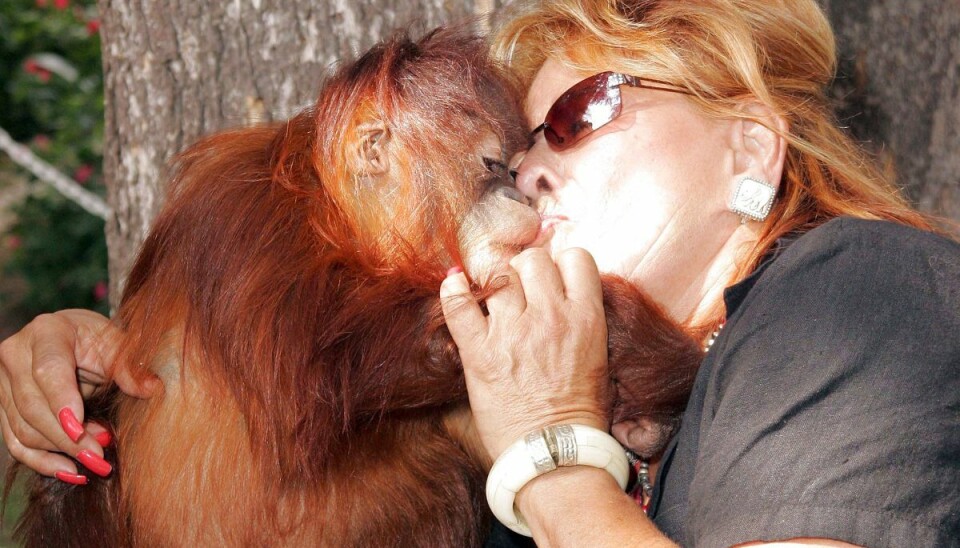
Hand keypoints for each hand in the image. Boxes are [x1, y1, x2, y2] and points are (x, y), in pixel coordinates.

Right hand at [0, 309, 151, 478]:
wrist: (71, 340)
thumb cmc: (96, 341)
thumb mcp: (116, 345)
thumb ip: (130, 367)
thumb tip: (153, 389)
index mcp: (46, 332)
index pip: (47, 371)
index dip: (61, 401)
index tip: (81, 430)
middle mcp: (16, 356)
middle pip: (34, 407)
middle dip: (68, 438)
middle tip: (100, 456)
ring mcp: (4, 383)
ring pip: (24, 429)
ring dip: (61, 451)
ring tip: (96, 459)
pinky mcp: (3, 407)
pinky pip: (16, 442)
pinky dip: (42, 461)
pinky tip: (71, 471)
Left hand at [440, 248, 610, 459]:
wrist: (552, 453)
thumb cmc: (578, 412)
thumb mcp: (597, 357)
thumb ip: (582, 320)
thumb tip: (564, 293)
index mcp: (586, 318)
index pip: (576, 257)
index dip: (563, 263)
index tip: (554, 277)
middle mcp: (550, 317)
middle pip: (533, 259)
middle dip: (526, 268)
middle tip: (521, 288)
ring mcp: (513, 332)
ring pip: (499, 272)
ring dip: (495, 278)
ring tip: (492, 293)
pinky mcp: (480, 351)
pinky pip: (459, 304)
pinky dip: (452, 290)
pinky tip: (454, 286)